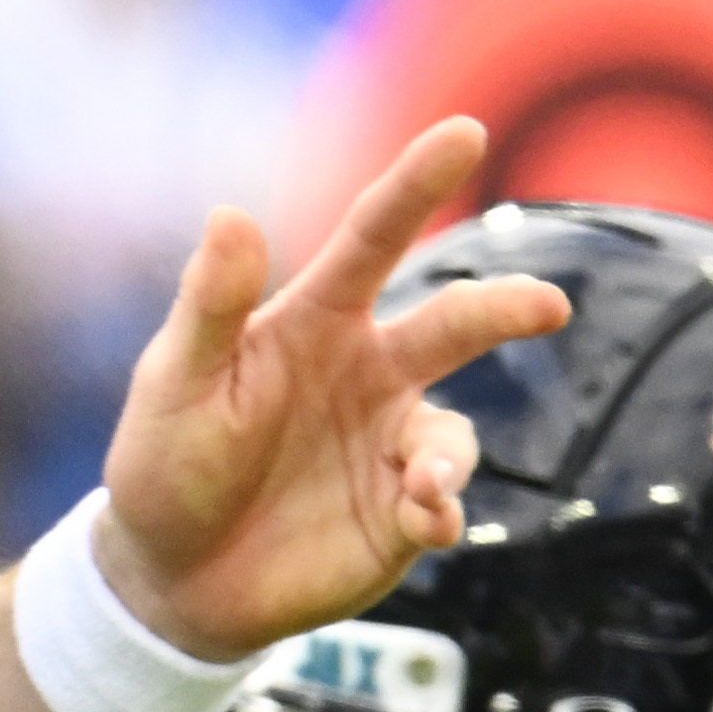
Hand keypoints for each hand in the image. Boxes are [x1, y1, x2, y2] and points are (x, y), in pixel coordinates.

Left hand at [98, 117, 567, 658]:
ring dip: (447, 458)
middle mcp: (368, 372)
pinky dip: (443, 512)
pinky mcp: (402, 516)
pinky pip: (445, 506)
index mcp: (315, 321)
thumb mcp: (175, 381)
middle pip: (451, 325)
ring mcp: (390, 444)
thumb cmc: (166, 462)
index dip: (417, 182)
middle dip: (501, 309)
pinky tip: (423, 523)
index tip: (465, 131)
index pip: (373, 237)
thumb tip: (230, 212)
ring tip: (424, 486)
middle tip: (546, 304)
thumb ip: (211, 305)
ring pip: (453, 434)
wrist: (172, 580)